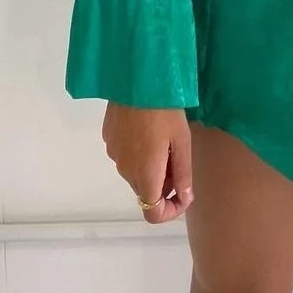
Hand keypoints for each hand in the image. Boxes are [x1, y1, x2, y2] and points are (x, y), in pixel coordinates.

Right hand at [101, 103, 193, 222]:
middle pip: (145, 191)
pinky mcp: (108, 138)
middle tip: (177, 156)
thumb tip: (184, 197)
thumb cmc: (165, 110)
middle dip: (164, 183)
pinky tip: (147, 129)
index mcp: (145, 175)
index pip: (152, 214)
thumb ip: (183, 173)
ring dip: (150, 167)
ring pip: (135, 173)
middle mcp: (125, 170)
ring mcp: (113, 154)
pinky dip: (138, 152)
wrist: (137, 78)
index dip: (170, 211)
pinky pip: (125, 155)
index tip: (183, 193)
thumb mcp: (181, 141)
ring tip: (164, 139)